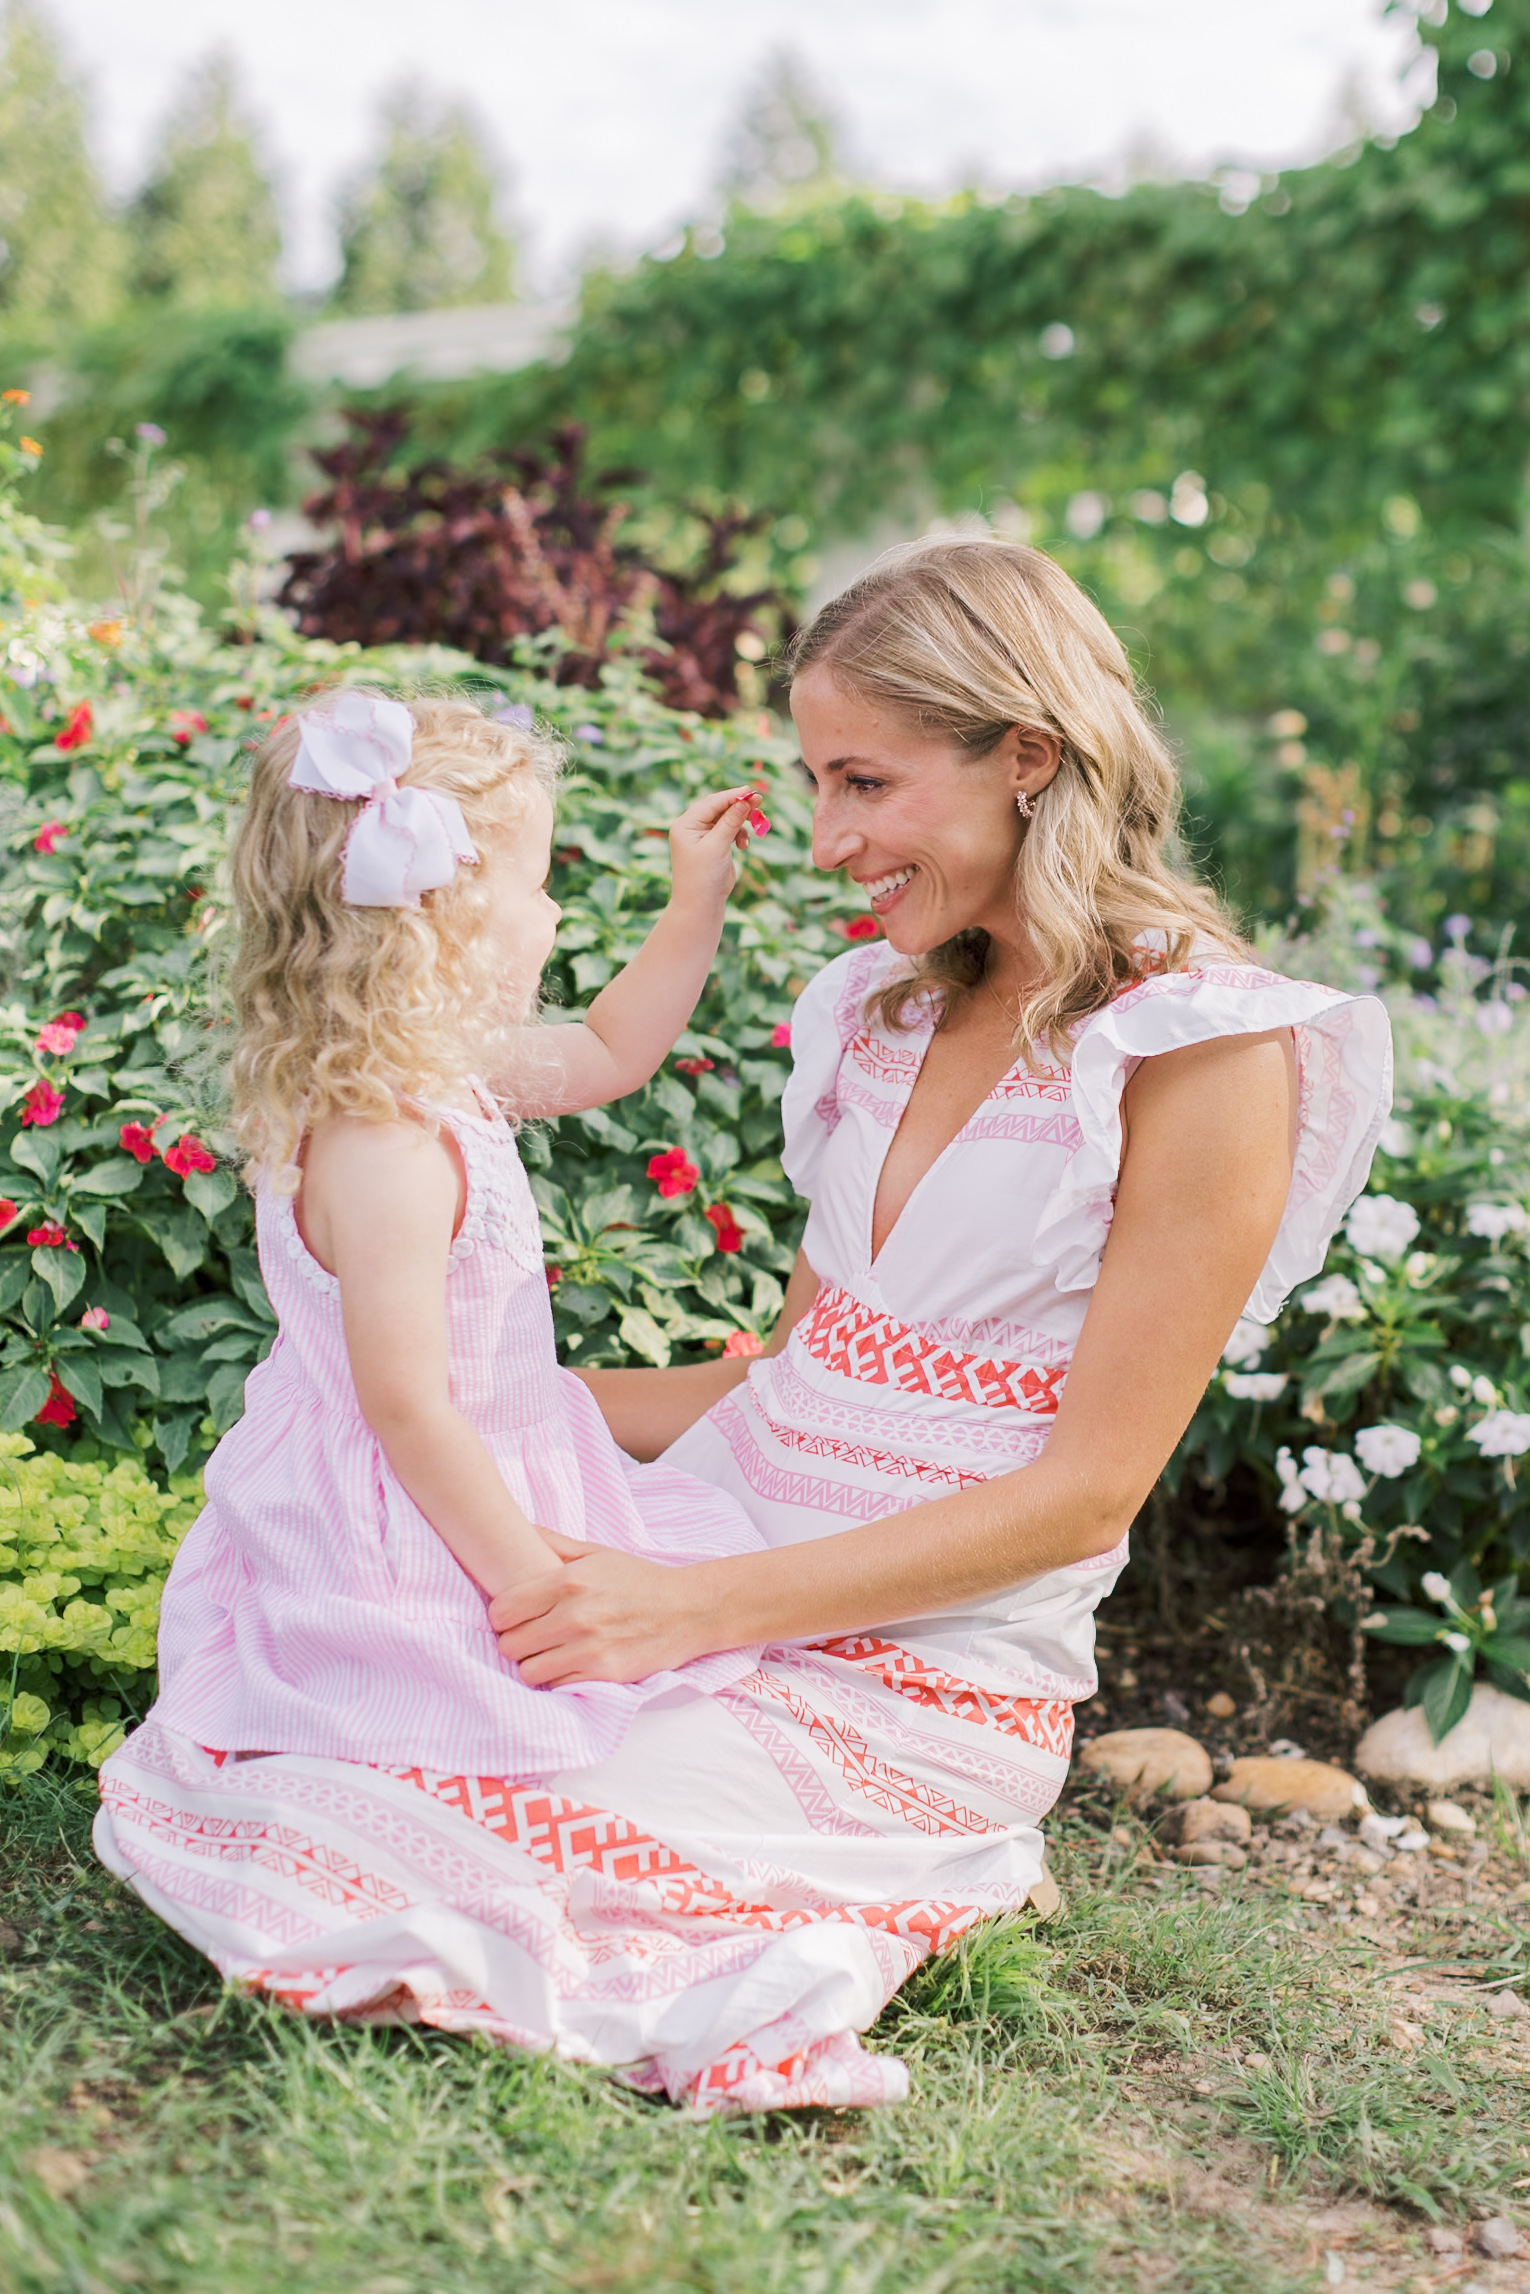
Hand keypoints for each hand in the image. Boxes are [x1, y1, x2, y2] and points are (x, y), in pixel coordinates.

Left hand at [487, 1532, 715, 1684]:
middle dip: (515, 1642)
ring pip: (529, 1670)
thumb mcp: (598, 1554)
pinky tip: (571, 1665)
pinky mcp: (605, 1674)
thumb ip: (554, 1545)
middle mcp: (576, 1615)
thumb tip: (519, 1530)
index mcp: (569, 1581)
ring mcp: (590, 1647)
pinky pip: (558, 1686)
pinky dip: (559, 1679)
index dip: (502, 1616)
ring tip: (548, 1654)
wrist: (689, 1609)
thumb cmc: (640, 1580)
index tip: (513, 1617)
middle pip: (510, 1644)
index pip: (503, 1610)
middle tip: (530, 1637)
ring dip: (534, 1664)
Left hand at [667, 785, 766, 910]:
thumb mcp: (717, 846)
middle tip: (759, 801)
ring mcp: (703, 836)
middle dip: (739, 806)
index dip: (732, 796)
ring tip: (756, 825)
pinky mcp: (714, 845)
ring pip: (726, 819)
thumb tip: (745, 801)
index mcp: (685, 824)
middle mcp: (692, 827)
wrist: (700, 905)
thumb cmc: (703, 876)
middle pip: (719, 808)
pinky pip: (729, 831)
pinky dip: (739, 834)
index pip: (711, 803)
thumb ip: (731, 822)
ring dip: (741, 822)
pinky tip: (744, 845)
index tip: (751, 791)